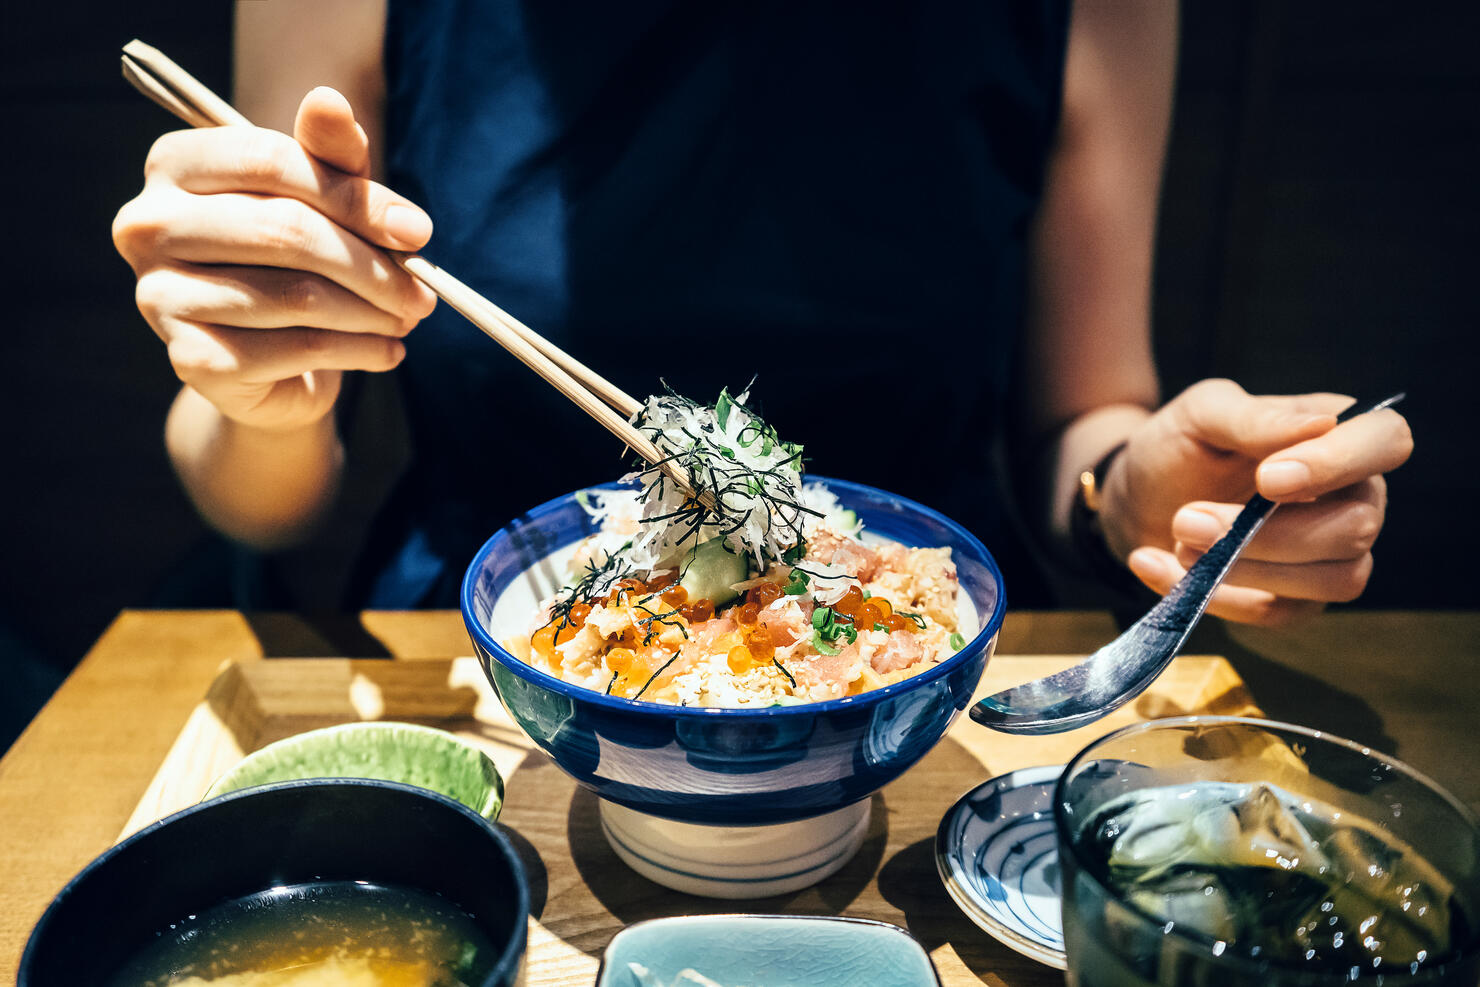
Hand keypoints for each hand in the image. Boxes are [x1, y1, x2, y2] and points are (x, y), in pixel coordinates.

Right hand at [112, 87, 436, 432]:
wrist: (267, 362)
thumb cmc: (295, 259)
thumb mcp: (322, 198)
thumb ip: (328, 153)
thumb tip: (330, 100)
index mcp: (174, 165)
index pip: (269, 161)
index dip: (354, 197)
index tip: (417, 231)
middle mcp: (149, 225)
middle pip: (286, 231)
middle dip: (373, 264)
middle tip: (424, 290)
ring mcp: (160, 295)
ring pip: (297, 296)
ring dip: (372, 311)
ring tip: (408, 317)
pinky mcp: (191, 359)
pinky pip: (295, 348)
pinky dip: (357, 351)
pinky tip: (386, 350)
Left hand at [1099, 379, 1412, 624]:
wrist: (1138, 494)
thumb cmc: (1182, 444)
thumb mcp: (1202, 413)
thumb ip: (1255, 419)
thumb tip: (1322, 424)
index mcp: (1340, 435)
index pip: (1387, 440)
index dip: (1338, 463)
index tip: (1267, 479)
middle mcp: (1352, 497)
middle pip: (1357, 527)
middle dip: (1270, 533)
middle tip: (1188, 519)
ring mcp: (1330, 554)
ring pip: (1336, 580)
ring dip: (1249, 568)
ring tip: (1179, 541)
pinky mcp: (1295, 600)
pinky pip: (1277, 614)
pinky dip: (1214, 597)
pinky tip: (1157, 565)